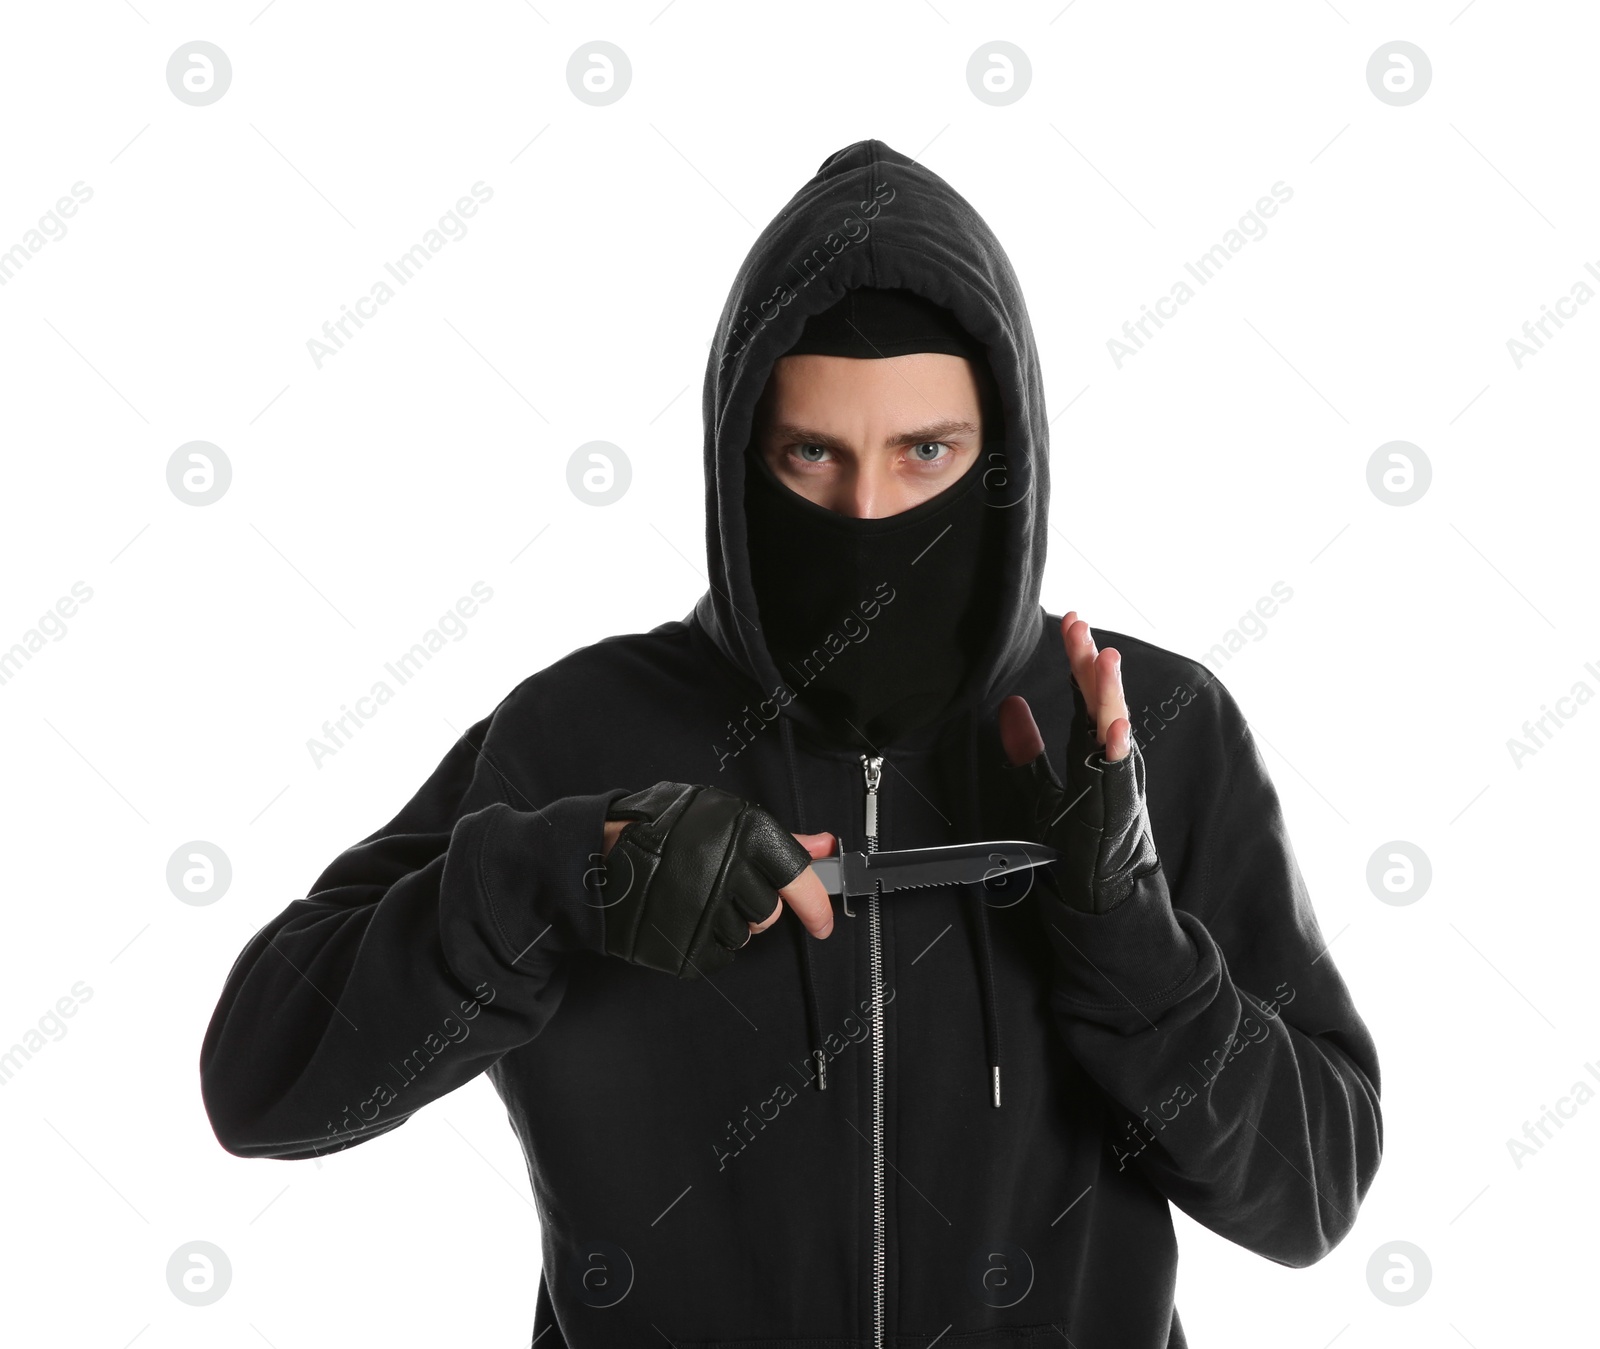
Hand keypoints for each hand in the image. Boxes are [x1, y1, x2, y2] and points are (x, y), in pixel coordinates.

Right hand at [598, 782, 833, 979]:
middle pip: (769, 913)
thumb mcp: (722, 818)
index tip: (822, 923)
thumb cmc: (661, 832)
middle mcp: (729, 870)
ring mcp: (706, 911)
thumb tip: (824, 846)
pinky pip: (719, 956)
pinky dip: (706, 944)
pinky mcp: (686, 946)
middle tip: (720, 887)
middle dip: (752, 905)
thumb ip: (779, 839)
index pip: (798, 877)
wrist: (596, 860)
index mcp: (745, 833)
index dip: (815, 904)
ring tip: (693, 897)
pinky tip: (684, 919)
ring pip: (744, 935)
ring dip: (726, 923)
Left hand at [997, 613, 1159, 914]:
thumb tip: (1010, 708)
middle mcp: (1110, 758)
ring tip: (1103, 659)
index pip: (1086, 695)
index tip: (1073, 623)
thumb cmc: (1080, 844)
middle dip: (1089, 663)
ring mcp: (1116, 781)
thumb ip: (1027, 751)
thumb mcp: (1041, 789)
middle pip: (1099, 701)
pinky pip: (1119, 774)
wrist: (1105, 896)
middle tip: (1079, 625)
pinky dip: (1118, 749)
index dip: (1078, 660)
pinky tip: (1115, 725)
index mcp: (1094, 749)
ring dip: (1108, 694)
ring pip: (1113, 729)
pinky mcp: (1117, 809)